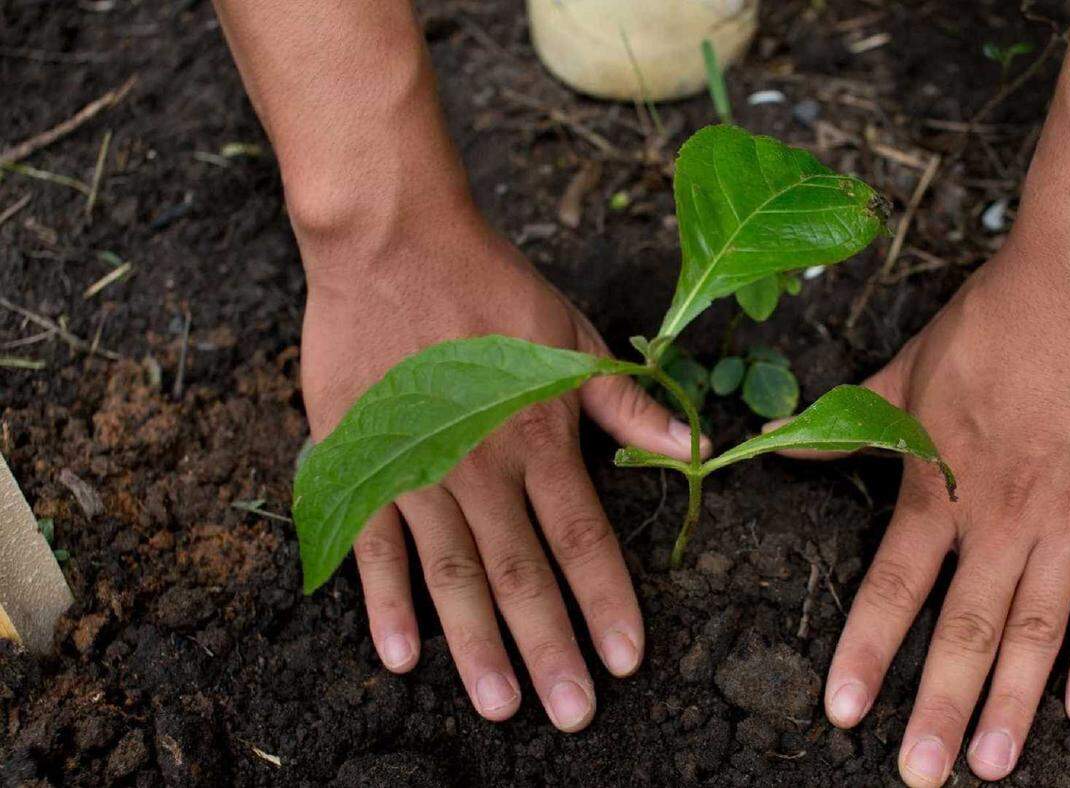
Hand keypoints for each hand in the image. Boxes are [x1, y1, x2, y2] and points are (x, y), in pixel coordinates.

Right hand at [298, 202, 705, 731]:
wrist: (392, 243)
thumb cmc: (491, 287)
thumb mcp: (574, 337)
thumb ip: (625, 404)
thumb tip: (693, 447)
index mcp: (541, 437)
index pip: (583, 537)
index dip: (607, 602)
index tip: (627, 660)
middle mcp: (482, 466)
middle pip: (522, 573)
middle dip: (549, 649)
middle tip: (570, 714)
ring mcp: (417, 468)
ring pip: (453, 573)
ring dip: (476, 644)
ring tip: (501, 705)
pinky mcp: (360, 462)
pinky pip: (374, 544)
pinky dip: (386, 601)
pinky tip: (403, 655)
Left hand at [819, 240, 1069, 783]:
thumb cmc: (998, 317)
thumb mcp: (908, 365)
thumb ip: (851, 422)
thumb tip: (784, 446)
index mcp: (941, 482)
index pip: (894, 585)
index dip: (867, 651)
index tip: (843, 710)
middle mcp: (1002, 516)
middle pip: (965, 629)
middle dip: (936, 708)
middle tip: (918, 775)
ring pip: (1037, 630)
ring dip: (1011, 705)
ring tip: (987, 764)